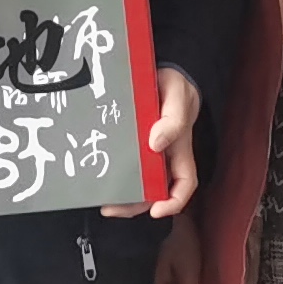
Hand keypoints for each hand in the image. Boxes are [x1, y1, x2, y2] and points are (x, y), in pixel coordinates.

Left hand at [104, 68, 199, 218]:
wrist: (160, 72)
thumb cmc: (175, 86)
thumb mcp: (179, 95)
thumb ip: (173, 119)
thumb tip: (156, 143)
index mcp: (180, 149)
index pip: (184, 183)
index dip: (174, 201)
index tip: (157, 211)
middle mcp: (164, 156)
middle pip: (155, 191)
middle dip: (135, 205)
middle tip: (111, 208)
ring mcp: (146, 152)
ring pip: (137, 183)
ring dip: (122, 195)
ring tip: (102, 200)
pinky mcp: (131, 144)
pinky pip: (123, 164)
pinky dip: (113, 174)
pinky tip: (98, 177)